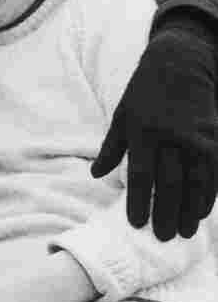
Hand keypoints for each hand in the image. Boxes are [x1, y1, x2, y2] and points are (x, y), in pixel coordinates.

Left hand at [92, 14, 217, 240]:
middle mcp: (170, 134)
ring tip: (185, 232)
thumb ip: (110, 148)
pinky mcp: (214, 133)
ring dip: (191, 208)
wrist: (179, 63)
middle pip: (169, 180)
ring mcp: (196, 134)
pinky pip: (214, 168)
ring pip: (196, 178)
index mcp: (142, 130)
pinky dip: (210, 192)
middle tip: (163, 237)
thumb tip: (95, 175)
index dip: (139, 200)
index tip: (136, 223)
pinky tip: (205, 211)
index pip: (140, 173)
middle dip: (166, 211)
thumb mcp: (121, 115)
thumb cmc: (144, 93)